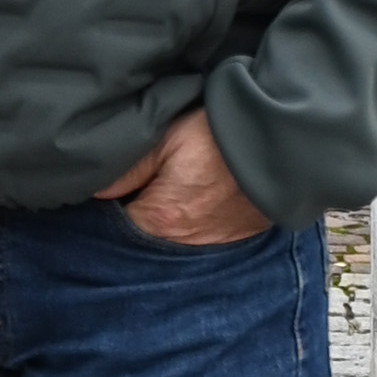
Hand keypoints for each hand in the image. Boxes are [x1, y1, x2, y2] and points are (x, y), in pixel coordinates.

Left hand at [93, 108, 274, 247]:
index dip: (103, 208)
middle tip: (132, 188)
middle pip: (142, 237)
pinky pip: (202, 238)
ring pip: (171, 241)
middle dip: (133, 216)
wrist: (285, 139)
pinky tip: (192, 201)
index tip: (104, 189)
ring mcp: (215, 243)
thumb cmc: (222, 133)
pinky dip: (192, 224)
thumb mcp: (167, 138)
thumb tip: (92, 191)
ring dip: (163, 222)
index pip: (112, 227)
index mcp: (160, 219)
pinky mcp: (238, 236)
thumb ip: (127, 168)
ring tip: (164, 192)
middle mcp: (184, 242)